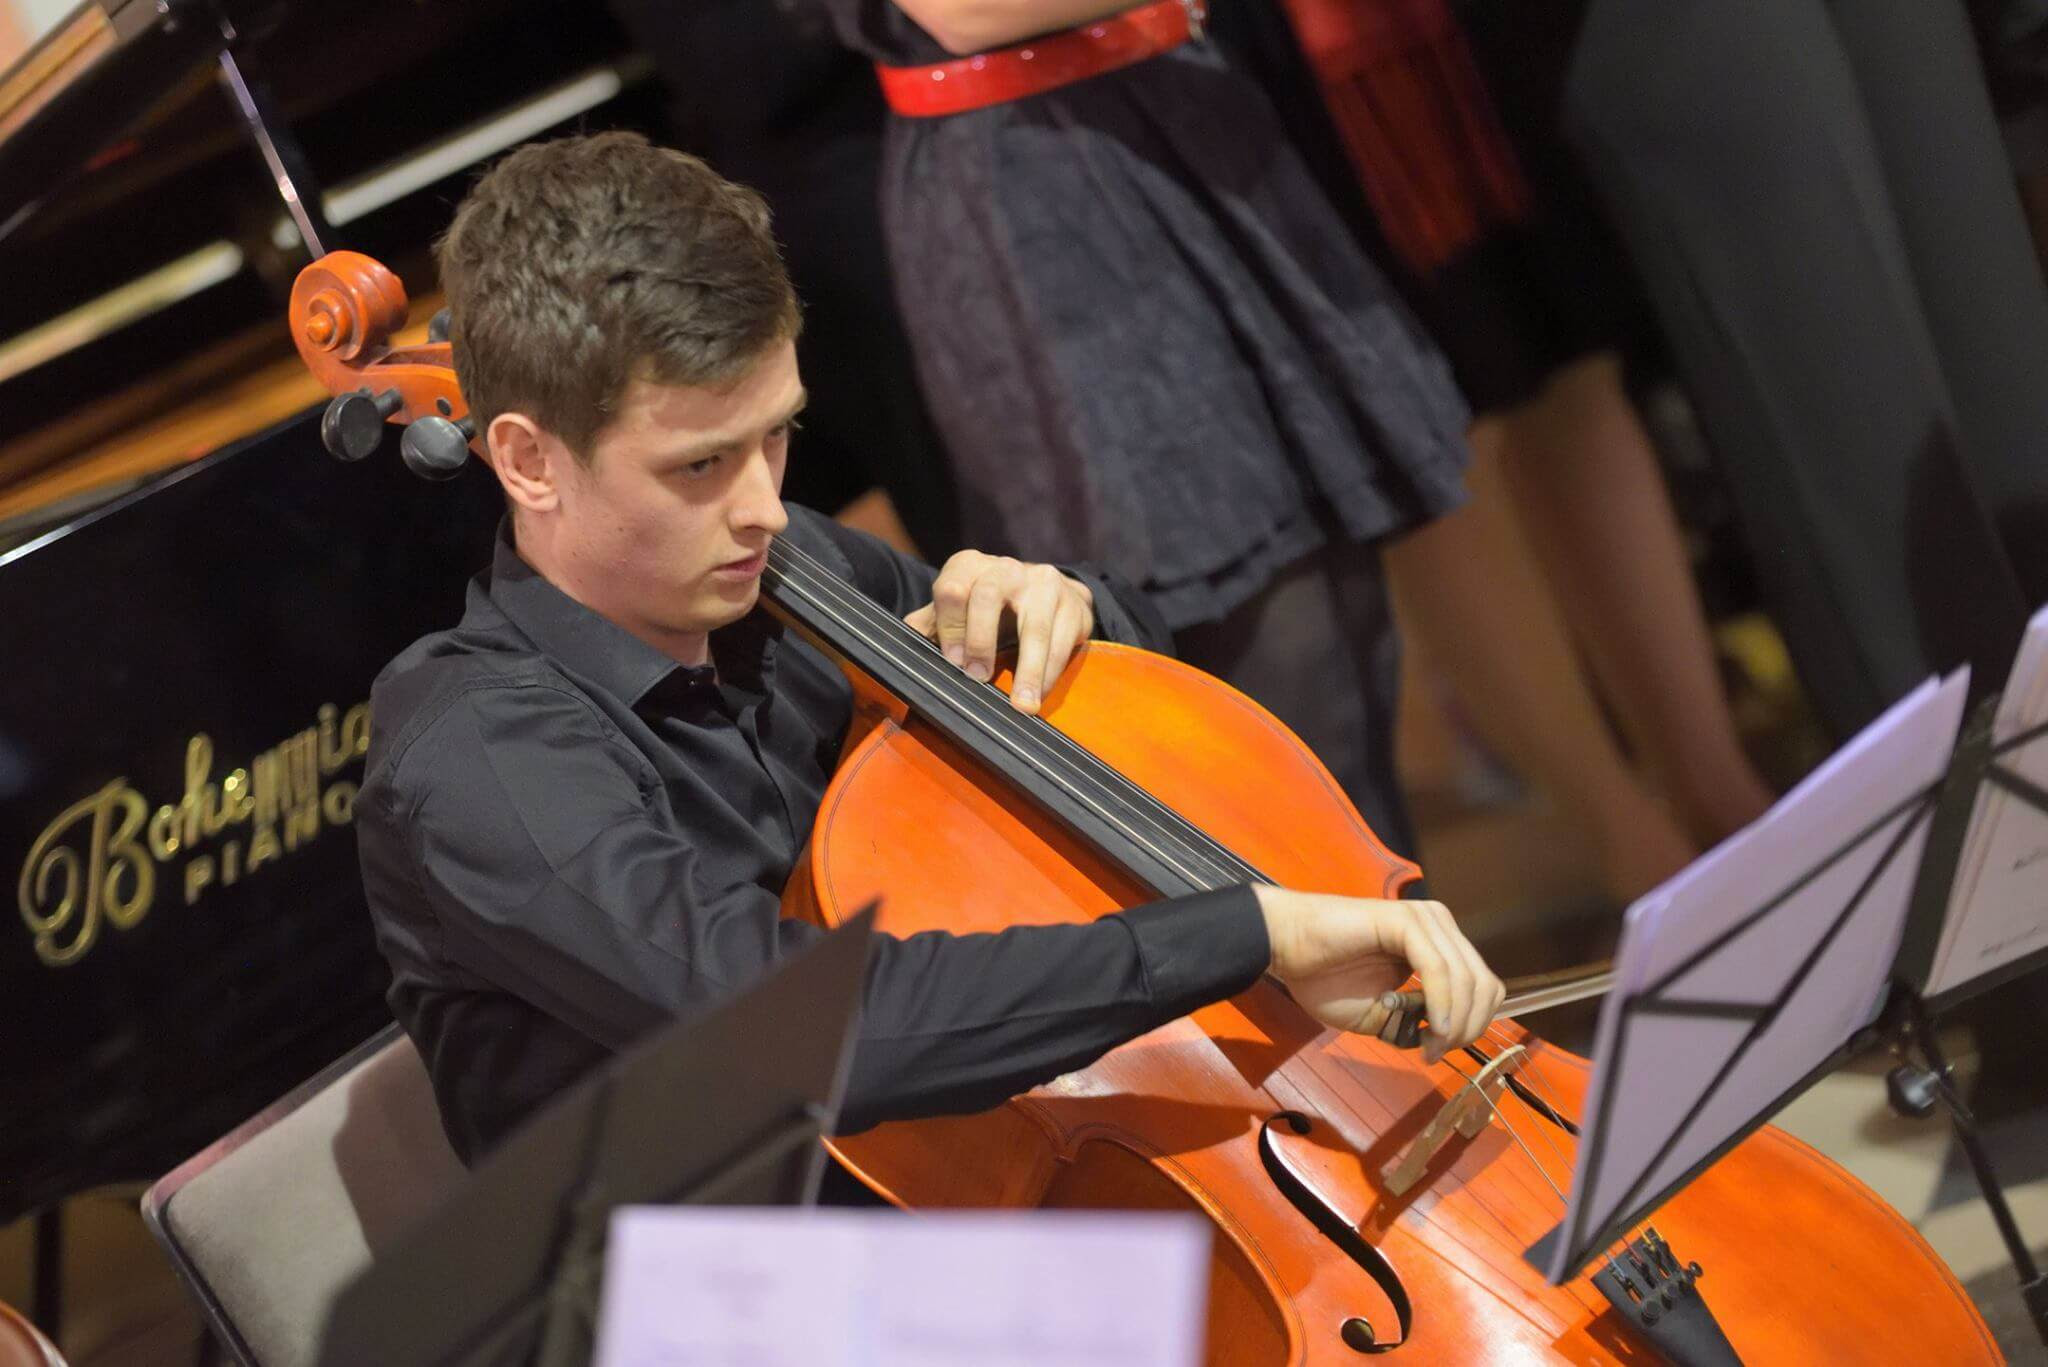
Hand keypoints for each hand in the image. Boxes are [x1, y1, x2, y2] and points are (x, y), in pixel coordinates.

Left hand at [905, 551, 1094, 713]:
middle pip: (988, 596)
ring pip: (1034, 626)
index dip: (950, 628)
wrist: (1045, 593)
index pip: (952, 589)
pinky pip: (1061, 642)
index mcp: (969, 566)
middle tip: (977, 678)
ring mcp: (1043, 583)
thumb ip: (930, 625)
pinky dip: (1050, 673)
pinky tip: (1039, 695)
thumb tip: (900, 645)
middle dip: (981, 641)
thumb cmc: (991, 609)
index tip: (953, 661)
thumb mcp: (958, 611)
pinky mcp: (1073, 604)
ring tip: (1022, 705)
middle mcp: (1006, 568)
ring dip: (1028, 670)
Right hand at [1253, 886, 1504, 1064]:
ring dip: (1454, 1023)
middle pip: (1484, 986)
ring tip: (1428, 1045)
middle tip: (1433, 1052)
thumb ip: (1419, 1022)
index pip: (1485, 988)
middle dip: (1467, 1029)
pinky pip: (1437, 968)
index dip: (1473, 1026)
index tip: (1438, 1051)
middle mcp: (1440, 926)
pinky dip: (1441, 1003)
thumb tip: (1445, 1034)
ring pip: (1467, 980)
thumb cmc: (1325, 978)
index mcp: (1439, 944)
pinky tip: (1431, 1027)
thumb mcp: (1384, 1015)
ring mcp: (1424, 920)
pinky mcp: (1404, 921)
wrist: (1285, 947)